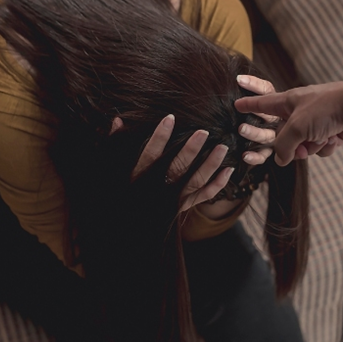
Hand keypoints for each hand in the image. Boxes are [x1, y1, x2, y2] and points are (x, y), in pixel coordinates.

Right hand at [112, 115, 233, 211]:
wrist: (129, 224)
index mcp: (140, 176)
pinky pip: (203, 197)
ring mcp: (173, 199)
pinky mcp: (184, 206)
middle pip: (177, 168)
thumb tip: (117, 119)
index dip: (159, 136)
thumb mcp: (114, 168)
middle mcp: (158, 188)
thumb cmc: (122, 190)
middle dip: (191, 150)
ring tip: (223, 148)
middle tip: (205, 132)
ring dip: (210, 165)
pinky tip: (229, 170)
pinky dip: (217, 185)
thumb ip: (116, 142)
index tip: (170, 117)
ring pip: (195, 182)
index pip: (150, 154)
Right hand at [235, 77, 342, 165]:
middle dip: (288, 143)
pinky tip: (335, 139)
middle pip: (283, 133)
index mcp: (289, 101)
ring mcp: (316, 122)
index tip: (237, 104)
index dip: (250, 105)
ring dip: (310, 147)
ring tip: (321, 138)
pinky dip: (325, 146)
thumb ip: (283, 146)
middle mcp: (301, 110)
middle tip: (297, 145)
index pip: (263, 104)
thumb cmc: (327, 109)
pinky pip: (320, 147)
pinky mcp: (331, 131)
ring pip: (302, 144)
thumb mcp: (297, 127)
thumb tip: (281, 160)